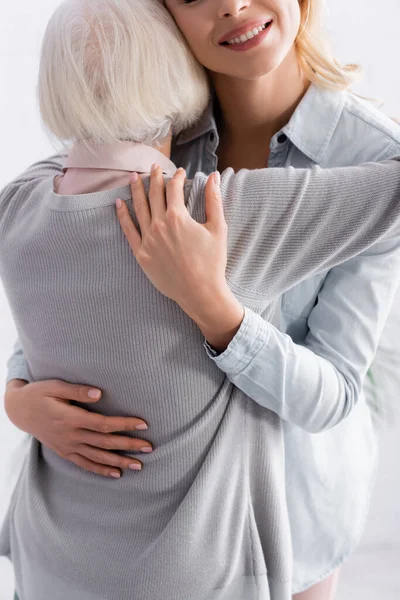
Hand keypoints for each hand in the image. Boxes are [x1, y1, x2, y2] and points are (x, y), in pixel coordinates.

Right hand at [4, 379, 151, 477]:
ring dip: (119, 462)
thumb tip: (99, 393)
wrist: (18, 410)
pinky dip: (100, 470)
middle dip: (128, 445)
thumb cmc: (39, 394)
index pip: (103, 424)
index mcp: (70, 418)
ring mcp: (67, 446)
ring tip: (139, 466)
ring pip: (97, 457)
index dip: (124, 425)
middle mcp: (70, 435)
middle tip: (149, 447)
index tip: (143, 424)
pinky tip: (115, 474)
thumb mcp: (55, 386)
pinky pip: (84, 464)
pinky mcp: (64, 451)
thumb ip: (77, 391)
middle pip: (105, 443)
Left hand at [115, 165, 229, 316]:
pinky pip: (128, 231)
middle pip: (154, 194)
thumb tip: (213, 176)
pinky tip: (118, 204)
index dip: (177, 177)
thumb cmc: (212, 262)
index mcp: (177, 217)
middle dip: (154, 178)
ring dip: (136, 190)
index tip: (181, 173)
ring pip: (138, 208)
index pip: (173, 188)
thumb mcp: (218, 228)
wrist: (200, 292)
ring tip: (133, 177)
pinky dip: (122, 216)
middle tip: (154, 167)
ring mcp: (147, 239)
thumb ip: (213, 200)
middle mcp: (159, 225)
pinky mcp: (141, 254)